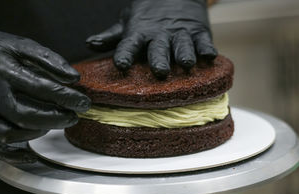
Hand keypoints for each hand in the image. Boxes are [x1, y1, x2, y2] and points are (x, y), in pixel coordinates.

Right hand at [0, 30, 90, 162]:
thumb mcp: (19, 44)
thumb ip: (48, 59)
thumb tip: (74, 78)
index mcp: (2, 70)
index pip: (40, 88)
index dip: (66, 97)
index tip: (83, 102)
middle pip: (25, 115)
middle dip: (55, 118)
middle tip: (73, 117)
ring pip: (9, 133)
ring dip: (37, 132)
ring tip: (53, 122)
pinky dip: (12, 155)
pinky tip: (31, 155)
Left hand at [86, 0, 216, 78]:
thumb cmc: (148, 16)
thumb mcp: (128, 23)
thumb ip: (112, 37)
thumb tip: (90, 44)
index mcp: (140, 34)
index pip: (130, 45)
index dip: (125, 55)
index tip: (121, 65)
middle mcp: (160, 35)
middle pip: (159, 49)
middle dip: (159, 60)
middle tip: (160, 71)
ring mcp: (181, 33)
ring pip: (183, 45)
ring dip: (185, 54)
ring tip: (187, 64)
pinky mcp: (199, 32)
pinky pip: (204, 41)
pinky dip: (207, 48)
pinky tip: (209, 56)